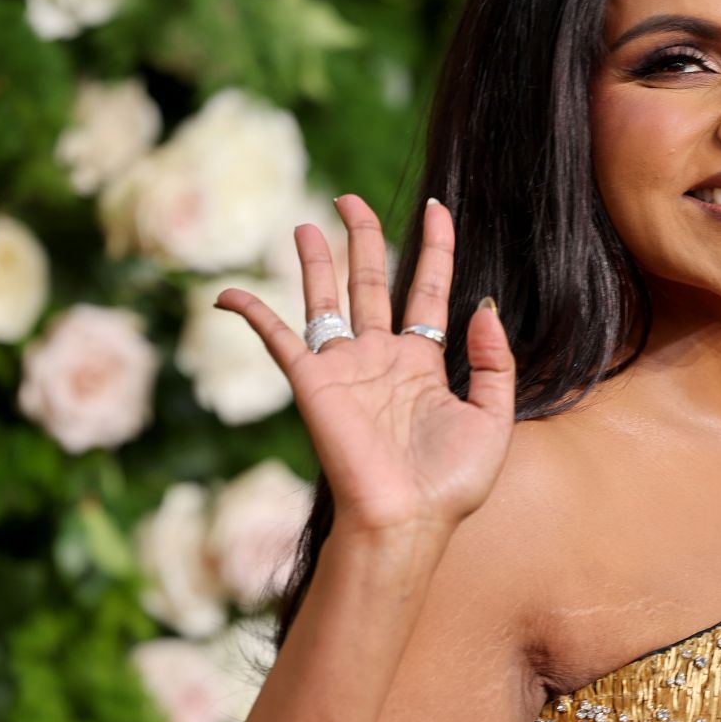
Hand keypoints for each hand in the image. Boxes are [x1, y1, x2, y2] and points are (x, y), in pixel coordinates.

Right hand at [212, 194, 515, 539]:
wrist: (406, 521)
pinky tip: (227, 294)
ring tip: (308, 223)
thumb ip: (493, 361)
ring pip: (326, 298)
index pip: (429, 288)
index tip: (440, 207)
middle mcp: (381, 358)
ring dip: (315, 260)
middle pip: (372, 281)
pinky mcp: (312, 383)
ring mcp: (344, 368)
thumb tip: (482, 304)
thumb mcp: (492, 419)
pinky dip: (252, 313)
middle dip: (363, 237)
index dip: (435, 246)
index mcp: (424, 364)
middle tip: (351, 200)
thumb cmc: (450, 484)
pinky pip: (276, 338)